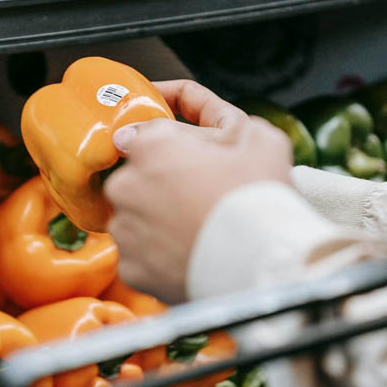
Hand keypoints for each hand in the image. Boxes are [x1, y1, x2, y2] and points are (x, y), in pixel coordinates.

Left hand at [105, 80, 293, 303]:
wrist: (261, 266)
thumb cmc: (259, 197)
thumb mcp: (254, 136)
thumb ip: (217, 118)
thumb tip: (197, 126)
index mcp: (150, 146)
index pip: (146, 134)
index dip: (174, 144)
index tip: (191, 155)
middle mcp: (125, 186)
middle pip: (139, 178)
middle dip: (165, 183)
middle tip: (203, 195)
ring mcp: (124, 230)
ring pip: (137, 217)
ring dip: (160, 219)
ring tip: (198, 228)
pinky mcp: (129, 268)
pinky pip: (141, 255)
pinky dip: (160, 255)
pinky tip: (189, 253)